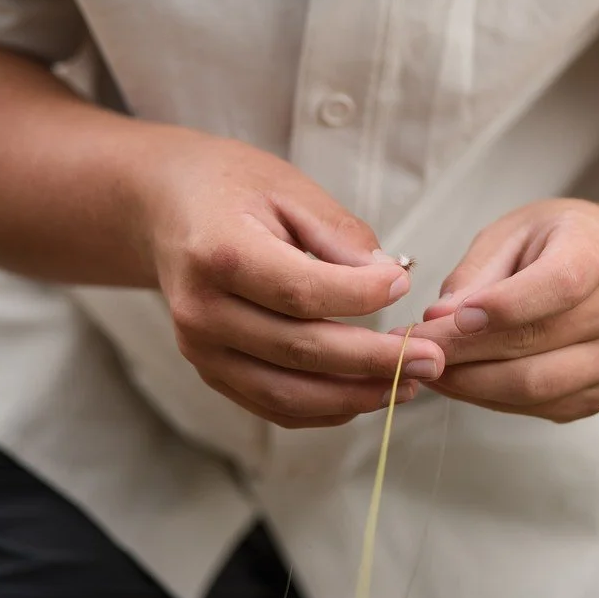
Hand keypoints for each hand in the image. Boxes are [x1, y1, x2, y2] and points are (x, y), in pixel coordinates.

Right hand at [134, 132, 444, 427]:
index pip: (299, 291)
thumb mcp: (289, 188)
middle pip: (299, 349)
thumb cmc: (232, 188)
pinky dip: (324, 409)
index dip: (358, 296)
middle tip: (431, 359)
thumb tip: (389, 278)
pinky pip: (271, 405)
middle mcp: (203, 309)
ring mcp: (201, 348)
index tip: (404, 285)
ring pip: (286, 392)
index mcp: (219, 252)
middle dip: (374, 360)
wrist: (166, 208)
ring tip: (409, 385)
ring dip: (355, 396)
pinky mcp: (210, 369)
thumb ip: (340, 235)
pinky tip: (366, 395)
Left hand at [405, 199, 598, 422]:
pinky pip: (539, 407)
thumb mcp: (510, 234)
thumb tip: (438, 320)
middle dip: (464, 352)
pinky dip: (490, 399)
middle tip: (412, 349)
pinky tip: (462, 380)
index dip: (504, 306)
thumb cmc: (550, 244)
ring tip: (430, 368)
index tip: (450, 317)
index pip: (560, 285)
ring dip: (471, 383)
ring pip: (535, 386)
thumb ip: (475, 274)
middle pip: (538, 344)